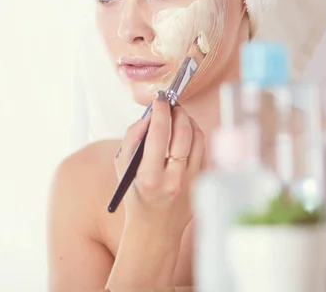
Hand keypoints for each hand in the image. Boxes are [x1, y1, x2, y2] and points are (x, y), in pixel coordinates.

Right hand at [115, 91, 204, 236]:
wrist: (154, 228)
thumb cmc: (135, 193)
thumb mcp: (122, 167)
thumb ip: (132, 137)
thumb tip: (149, 114)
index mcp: (149, 177)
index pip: (159, 133)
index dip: (161, 111)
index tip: (160, 98)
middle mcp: (174, 180)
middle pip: (183, 133)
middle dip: (178, 112)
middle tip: (171, 105)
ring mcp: (192, 182)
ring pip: (198, 138)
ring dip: (189, 121)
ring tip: (178, 117)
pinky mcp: (204, 182)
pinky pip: (203, 149)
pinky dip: (195, 136)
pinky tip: (185, 135)